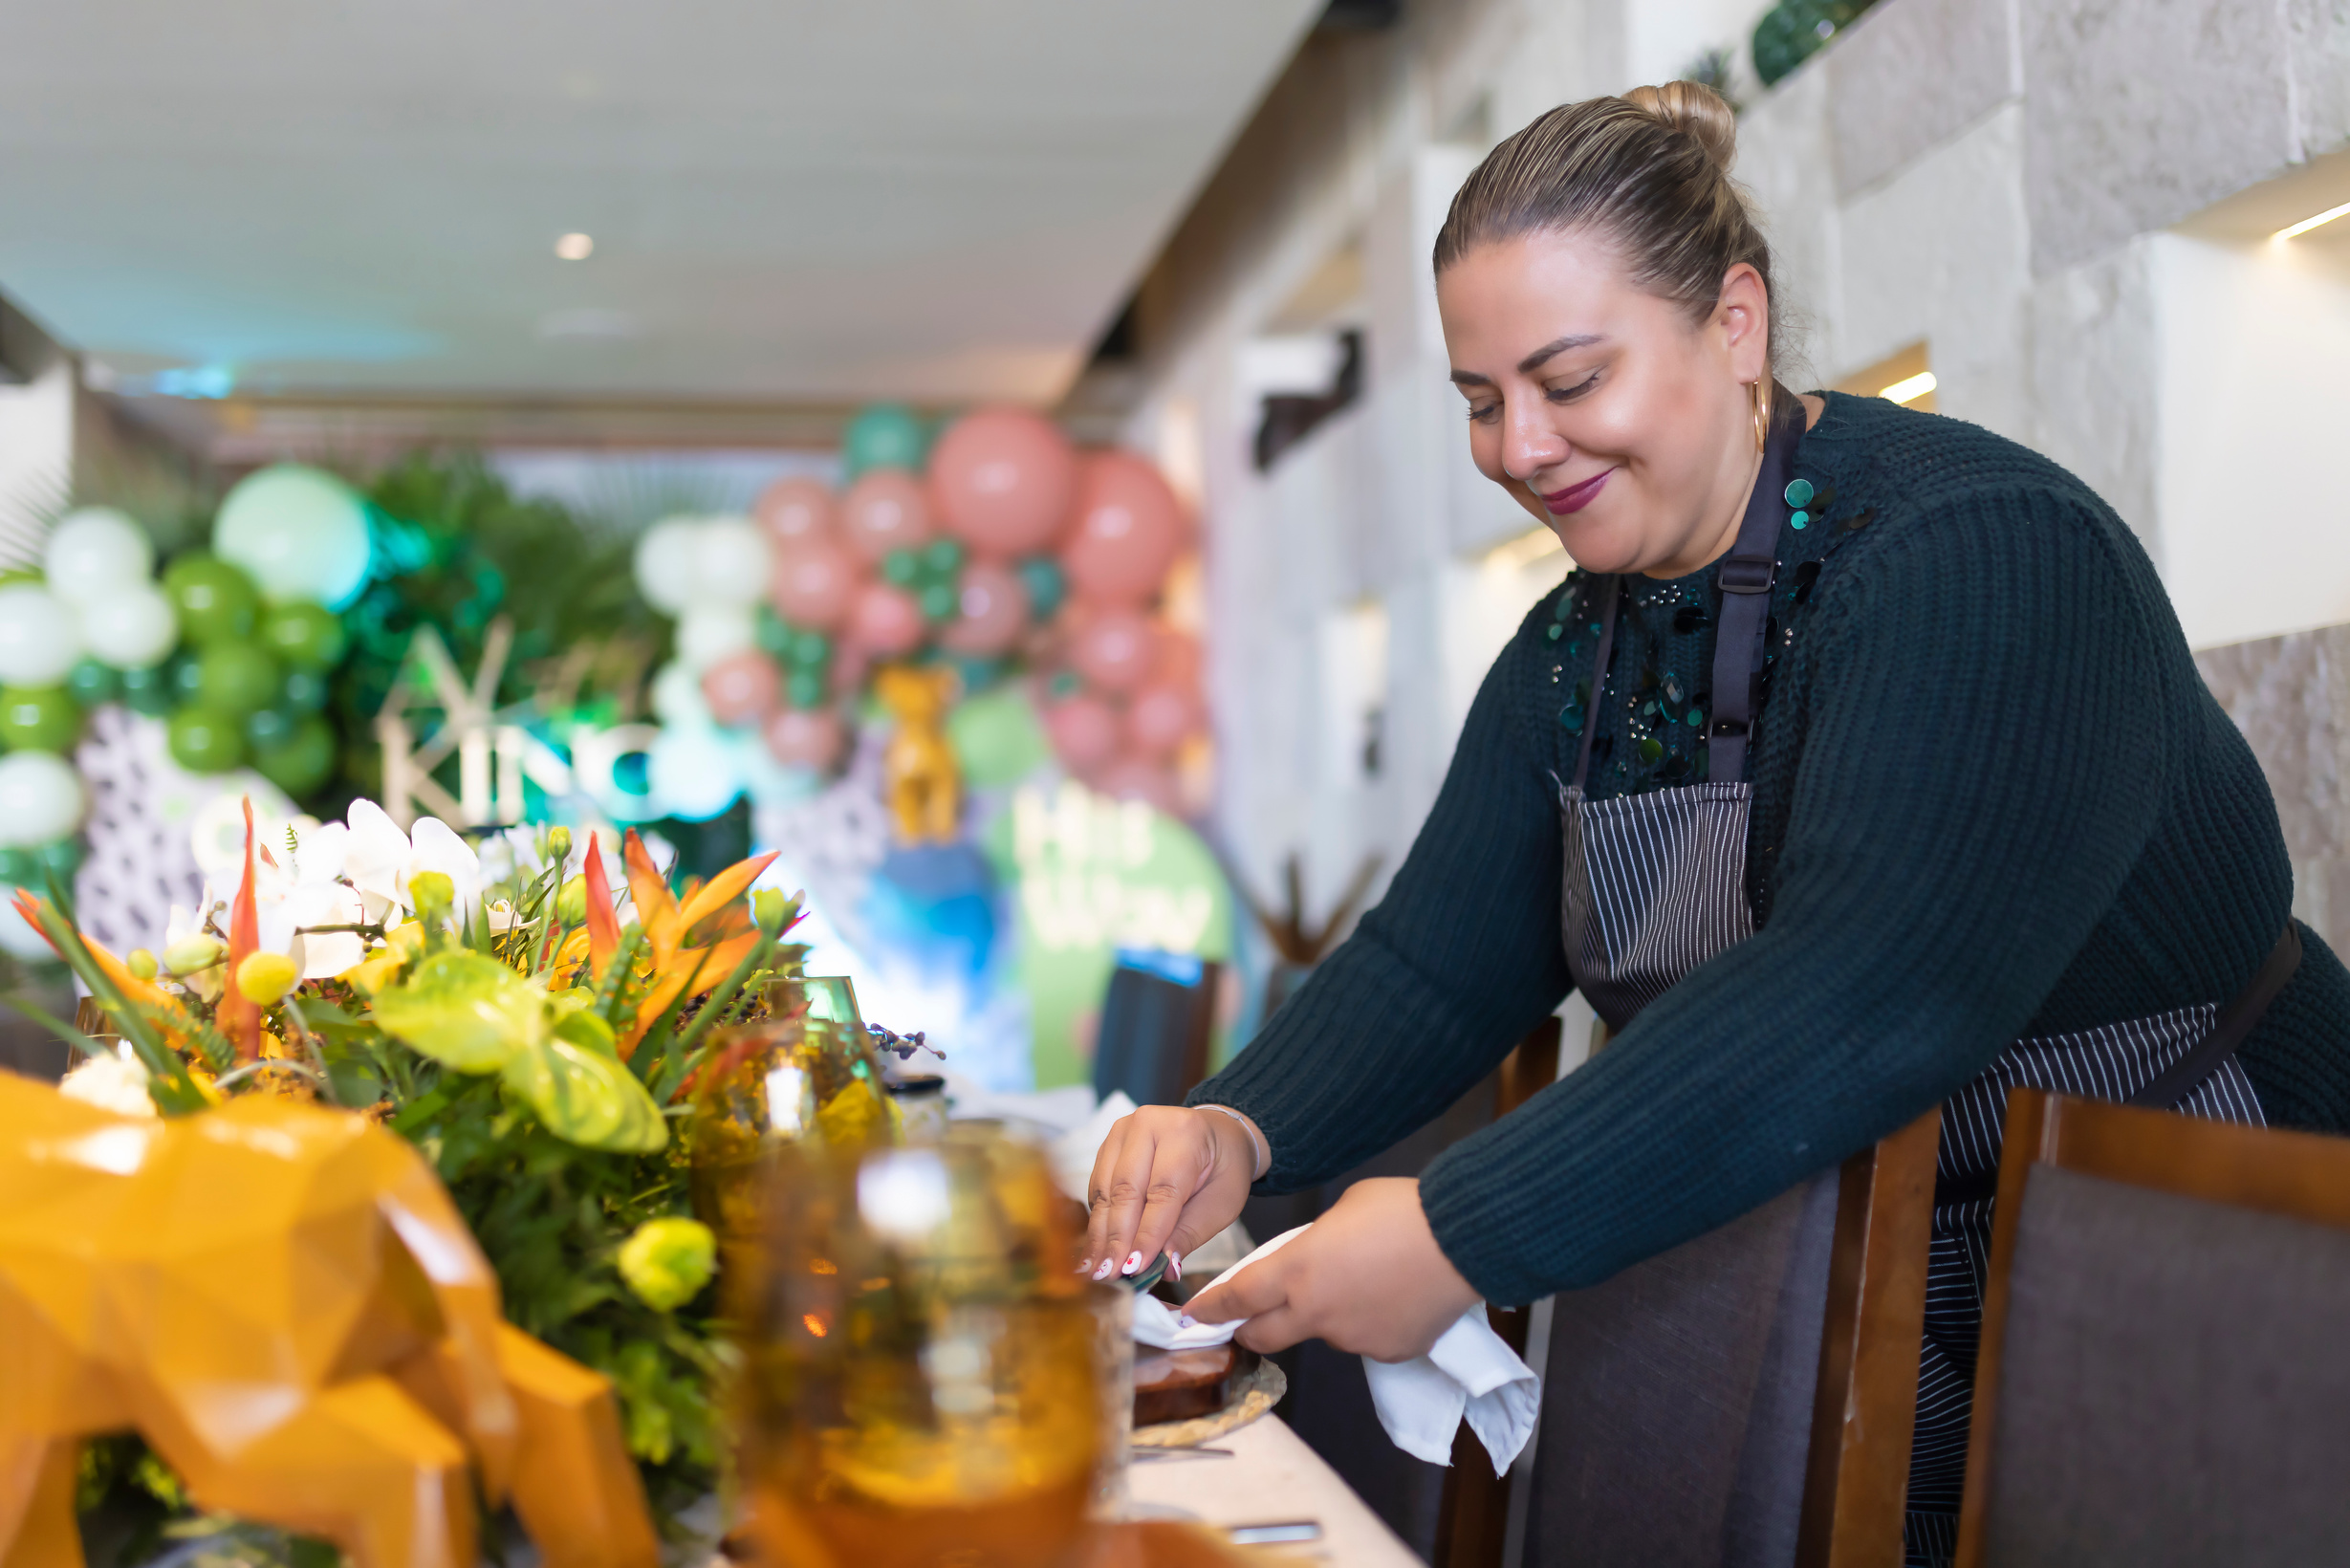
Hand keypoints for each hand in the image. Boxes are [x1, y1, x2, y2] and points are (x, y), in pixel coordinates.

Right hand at [1080, 1104, 1260, 1283]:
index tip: (1134, 1269)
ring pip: (1105, 1190)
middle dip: (1117, 1239)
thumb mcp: (1222, 1202)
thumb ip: (1190, 1233)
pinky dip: (1097, 1222)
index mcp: (1185, 1132)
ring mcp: (1122, 1131)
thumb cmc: (1223, 1169)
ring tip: (1096, 1271)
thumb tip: (1165, 1268)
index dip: (1146, 1233)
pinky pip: (1097, 1188)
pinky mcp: (1106, 1145)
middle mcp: (1148, 1123)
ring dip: (1100, 1235)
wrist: (1216, 1134)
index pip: (1162, 1191)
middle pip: (1125, 1189)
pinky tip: (1094, 1251)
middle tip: (1108, 1277)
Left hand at [1182, 1177, 1480, 1362]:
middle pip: (1263, 1335)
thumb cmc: (1402, 1210)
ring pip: (1321, 1332)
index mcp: (1297, 1271)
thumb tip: (1315, 1258)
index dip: (1211, 1308)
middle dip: (1250, 1329)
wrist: (1463, 1238)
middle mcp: (1316, 1313)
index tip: (1194, 1315)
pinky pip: (1364, 1339)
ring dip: (1325, 1314)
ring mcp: (1352, 1339)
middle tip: (1250, 1318)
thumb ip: (1315, 1241)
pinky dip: (1367, 1322)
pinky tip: (1391, 1294)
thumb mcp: (1342, 1210)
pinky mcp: (1387, 1352)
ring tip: (1363, 1280)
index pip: (1237, 1298)